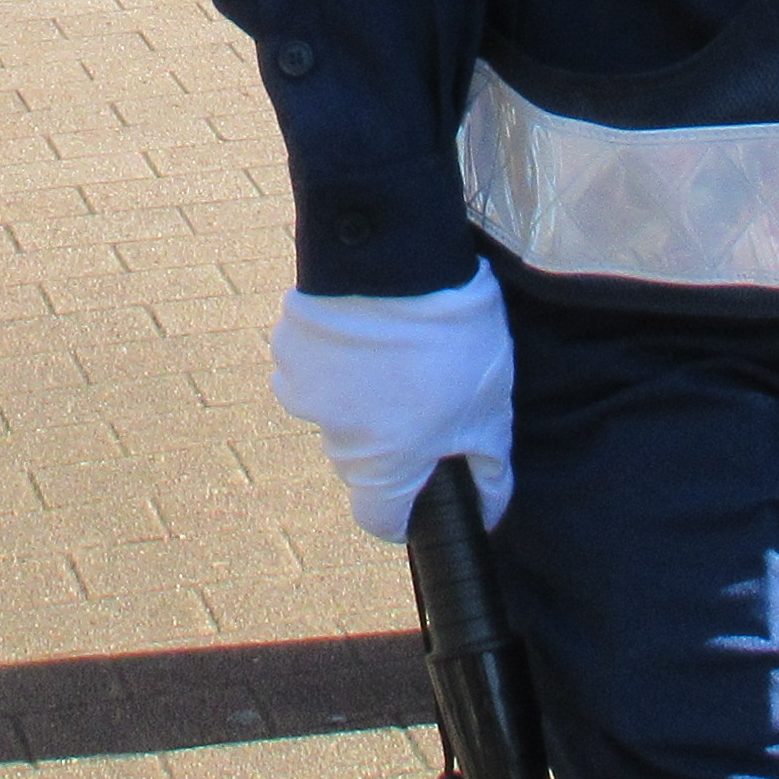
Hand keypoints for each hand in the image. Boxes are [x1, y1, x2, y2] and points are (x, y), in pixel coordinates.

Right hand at [272, 271, 512, 542]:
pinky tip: (365, 327)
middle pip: (359, 463)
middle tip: (428, 397)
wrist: (394, 257)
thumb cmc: (449, 340)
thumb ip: (487, 467)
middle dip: (390, 443)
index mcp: (384, 467)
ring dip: (359, 397)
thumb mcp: (491, 409)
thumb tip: (487, 508)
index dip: (406, 514)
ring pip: (334, 413)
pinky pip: (312, 368)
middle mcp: (335, 439)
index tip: (428, 490)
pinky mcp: (288, 347)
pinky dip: (335, 359)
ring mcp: (303, 392)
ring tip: (395, 355)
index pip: (380, 521)